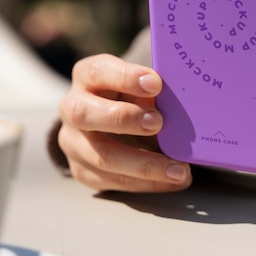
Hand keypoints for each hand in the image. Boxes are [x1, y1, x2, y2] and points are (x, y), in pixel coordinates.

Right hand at [58, 54, 191, 192]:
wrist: (112, 123)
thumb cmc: (132, 96)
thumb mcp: (139, 85)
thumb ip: (152, 89)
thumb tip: (184, 97)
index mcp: (87, 76)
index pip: (98, 71)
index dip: (125, 77)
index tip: (156, 84)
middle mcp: (72, 108)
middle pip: (84, 113)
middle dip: (123, 119)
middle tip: (158, 123)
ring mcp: (73, 143)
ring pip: (101, 156)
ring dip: (144, 165)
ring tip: (179, 170)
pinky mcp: (82, 170)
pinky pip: (112, 181)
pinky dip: (147, 183)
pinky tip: (173, 180)